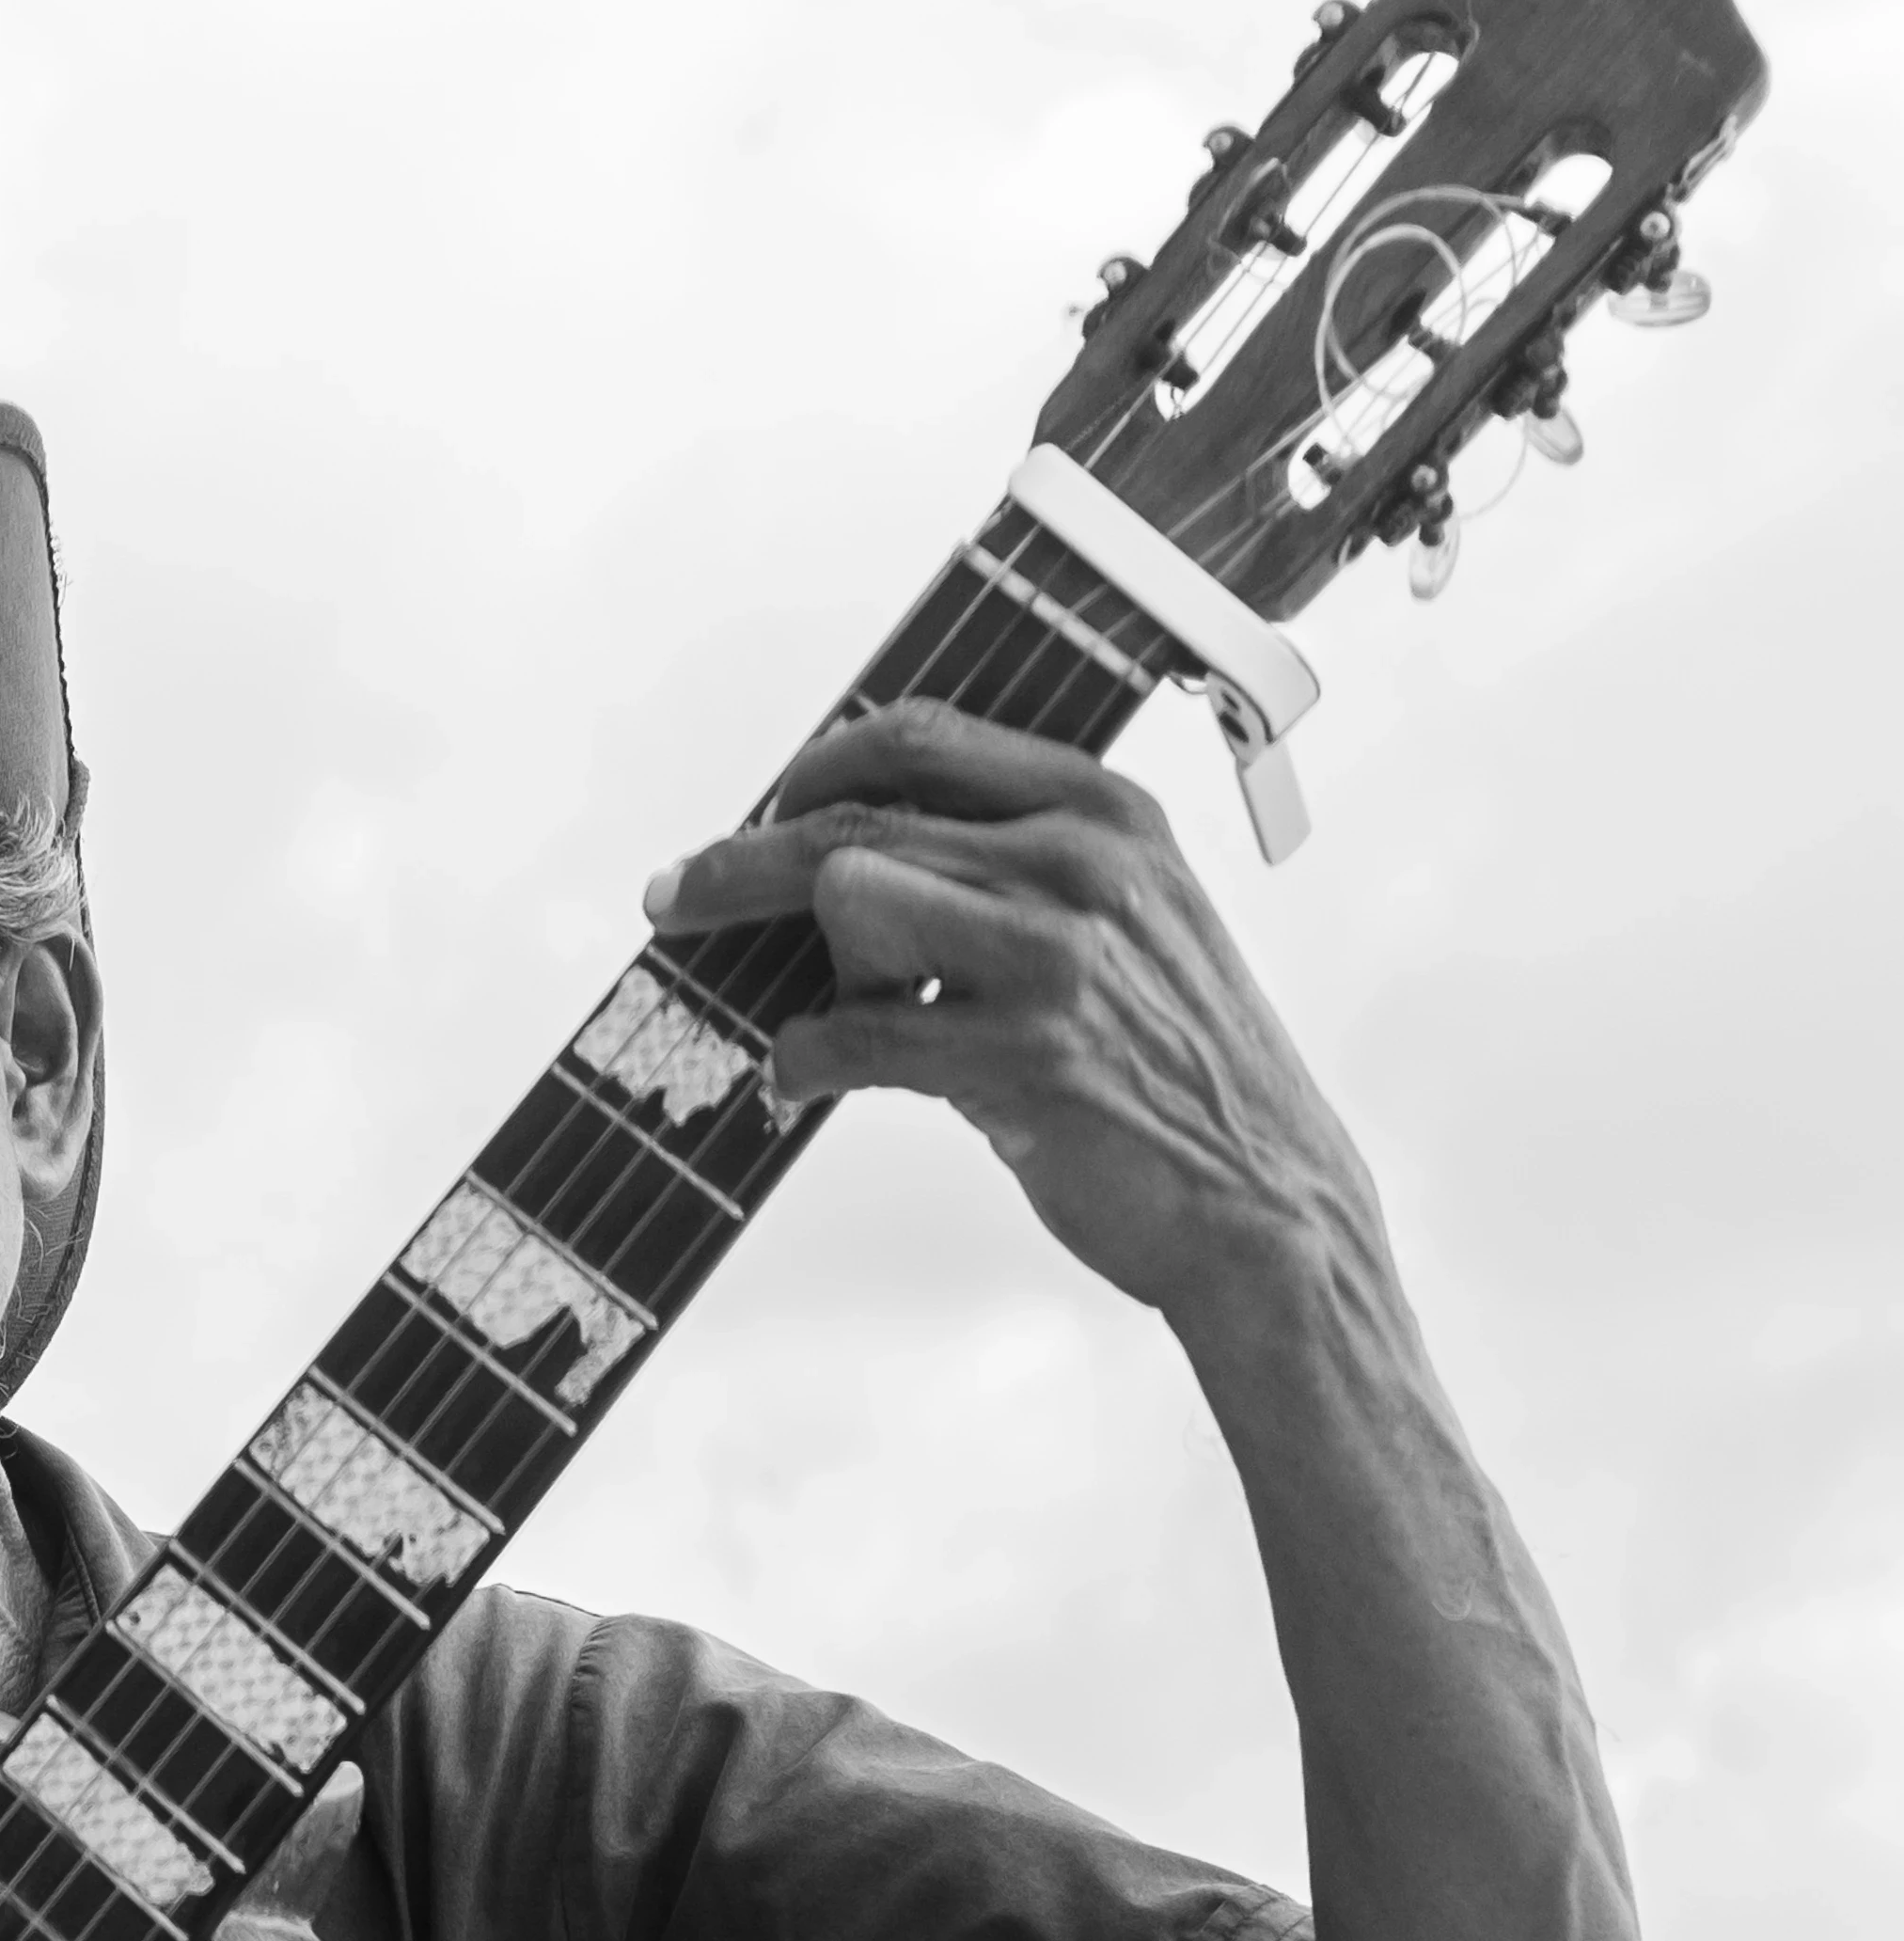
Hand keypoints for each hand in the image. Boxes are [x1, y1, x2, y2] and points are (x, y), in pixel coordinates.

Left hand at [649, 703, 1380, 1356]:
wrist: (1265, 1202)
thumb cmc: (1181, 1067)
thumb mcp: (1130, 919)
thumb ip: (1015, 867)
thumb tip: (853, 854)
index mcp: (1104, 812)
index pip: (920, 737)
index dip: (813, 765)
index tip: (762, 803)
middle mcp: (1081, 865)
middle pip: (853, 820)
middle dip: (739, 863)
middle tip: (674, 899)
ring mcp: (1055, 960)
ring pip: (845, 900)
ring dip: (811, 968)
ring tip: (840, 1019)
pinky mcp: (1022, 1061)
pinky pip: (851, 1035)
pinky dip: (803, 1060)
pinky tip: (804, 1078)